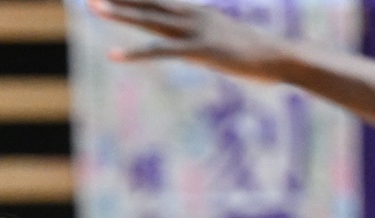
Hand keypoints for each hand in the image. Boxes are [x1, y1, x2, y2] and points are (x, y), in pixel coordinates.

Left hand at [87, 0, 293, 79]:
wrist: (280, 56)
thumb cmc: (254, 53)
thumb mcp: (221, 42)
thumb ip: (201, 41)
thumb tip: (192, 47)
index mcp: (194, 13)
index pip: (156, 0)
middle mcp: (191, 16)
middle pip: (148, 3)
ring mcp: (195, 31)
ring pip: (149, 20)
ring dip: (121, 13)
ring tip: (94, 5)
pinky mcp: (199, 51)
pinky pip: (161, 52)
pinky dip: (136, 53)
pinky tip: (113, 55)